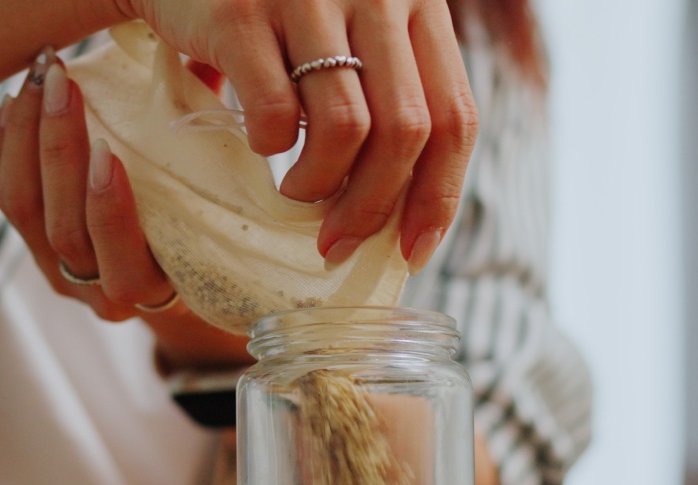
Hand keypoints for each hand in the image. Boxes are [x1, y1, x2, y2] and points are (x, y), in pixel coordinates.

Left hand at [0, 52, 249, 372]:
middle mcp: (98, 291)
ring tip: (43, 79)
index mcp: (152, 290)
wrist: (177, 271)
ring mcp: (58, 271)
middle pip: (63, 229)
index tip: (110, 150)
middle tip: (66, 85)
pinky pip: (5, 196)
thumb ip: (211, 137)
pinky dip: (6, 145)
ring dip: (28, 137)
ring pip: (24, 209)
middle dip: (59, 150)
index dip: (109, 212)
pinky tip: (18, 101)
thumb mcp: (218, 197)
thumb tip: (209, 63)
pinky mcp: (30, 245)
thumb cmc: (208, 224)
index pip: (121, 262)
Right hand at [128, 0, 478, 268]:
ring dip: (320, 184)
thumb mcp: (353, 28)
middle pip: (406, 132)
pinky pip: (275, 112)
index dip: (440, 195)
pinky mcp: (242, 12)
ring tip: (297, 191)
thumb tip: (404, 209)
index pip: (454, 115)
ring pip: (347, 128)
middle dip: (374, 207)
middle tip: (339, 242)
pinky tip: (261, 143)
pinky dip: (269, 146)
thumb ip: (388, 90)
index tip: (414, 248)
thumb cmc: (280, 8)